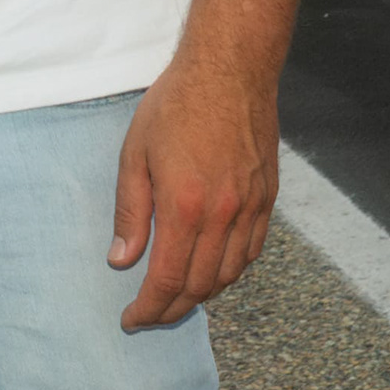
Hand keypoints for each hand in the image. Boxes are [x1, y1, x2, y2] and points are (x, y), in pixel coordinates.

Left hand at [110, 61, 277, 328]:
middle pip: (201, 285)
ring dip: (203, 293)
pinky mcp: (267, 199)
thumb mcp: (135, 154)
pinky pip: (251, 252)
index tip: (132, 319)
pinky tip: (212, 269)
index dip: (149, 307)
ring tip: (176, 296)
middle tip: (149, 313)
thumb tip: (122, 260)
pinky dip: (230, 271)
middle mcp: (223, 215)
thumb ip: (130, 211)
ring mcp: (251, 208)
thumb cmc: (176, 105)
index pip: (168, 279)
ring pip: (230, 274)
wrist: (230, 70)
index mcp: (185, 206)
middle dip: (172, 308)